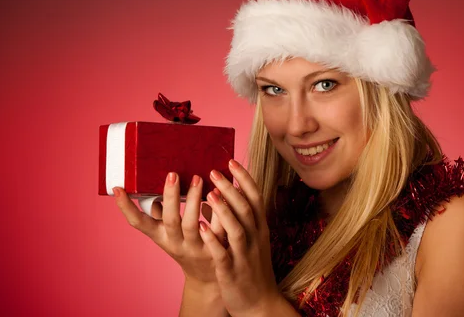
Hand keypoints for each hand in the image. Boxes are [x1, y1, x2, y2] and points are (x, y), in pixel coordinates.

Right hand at [114, 172, 225, 285]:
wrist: (207, 277)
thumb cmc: (185, 245)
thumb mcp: (168, 232)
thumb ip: (160, 213)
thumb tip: (150, 187)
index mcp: (161, 236)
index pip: (139, 223)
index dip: (127, 208)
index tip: (118, 189)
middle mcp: (176, 243)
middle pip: (171, 221)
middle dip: (171, 197)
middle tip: (173, 175)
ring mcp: (195, 248)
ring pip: (193, 225)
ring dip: (194, 200)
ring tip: (198, 179)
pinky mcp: (216, 249)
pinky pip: (217, 229)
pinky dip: (218, 212)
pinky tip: (220, 194)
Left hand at [199, 159, 291, 316]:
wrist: (260, 303)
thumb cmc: (252, 267)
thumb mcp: (253, 239)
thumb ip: (242, 217)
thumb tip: (226, 192)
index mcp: (260, 228)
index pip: (255, 198)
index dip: (244, 179)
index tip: (231, 162)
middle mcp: (255, 238)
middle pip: (246, 208)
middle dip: (231, 189)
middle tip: (214, 171)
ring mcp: (245, 255)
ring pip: (237, 229)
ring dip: (224, 211)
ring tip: (209, 194)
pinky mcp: (233, 272)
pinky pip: (223, 254)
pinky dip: (214, 240)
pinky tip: (202, 228)